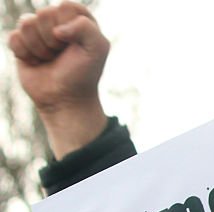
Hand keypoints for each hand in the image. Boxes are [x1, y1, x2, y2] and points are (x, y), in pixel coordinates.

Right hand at [7, 1, 108, 157]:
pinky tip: (36, 62)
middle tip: (61, 54)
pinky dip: (26, 54)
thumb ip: (86, 28)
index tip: (75, 44)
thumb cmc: (83, 74)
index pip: (66, 6)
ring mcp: (37, 31)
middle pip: (44, 13)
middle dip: (53, 39)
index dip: (69, 26)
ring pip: (26, 23)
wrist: (64, 99)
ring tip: (50, 59)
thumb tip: (57, 30)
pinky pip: (14, 37)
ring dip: (40, 47)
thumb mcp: (97, 49)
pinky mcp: (21, 42)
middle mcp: (57, 21)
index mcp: (78, 18)